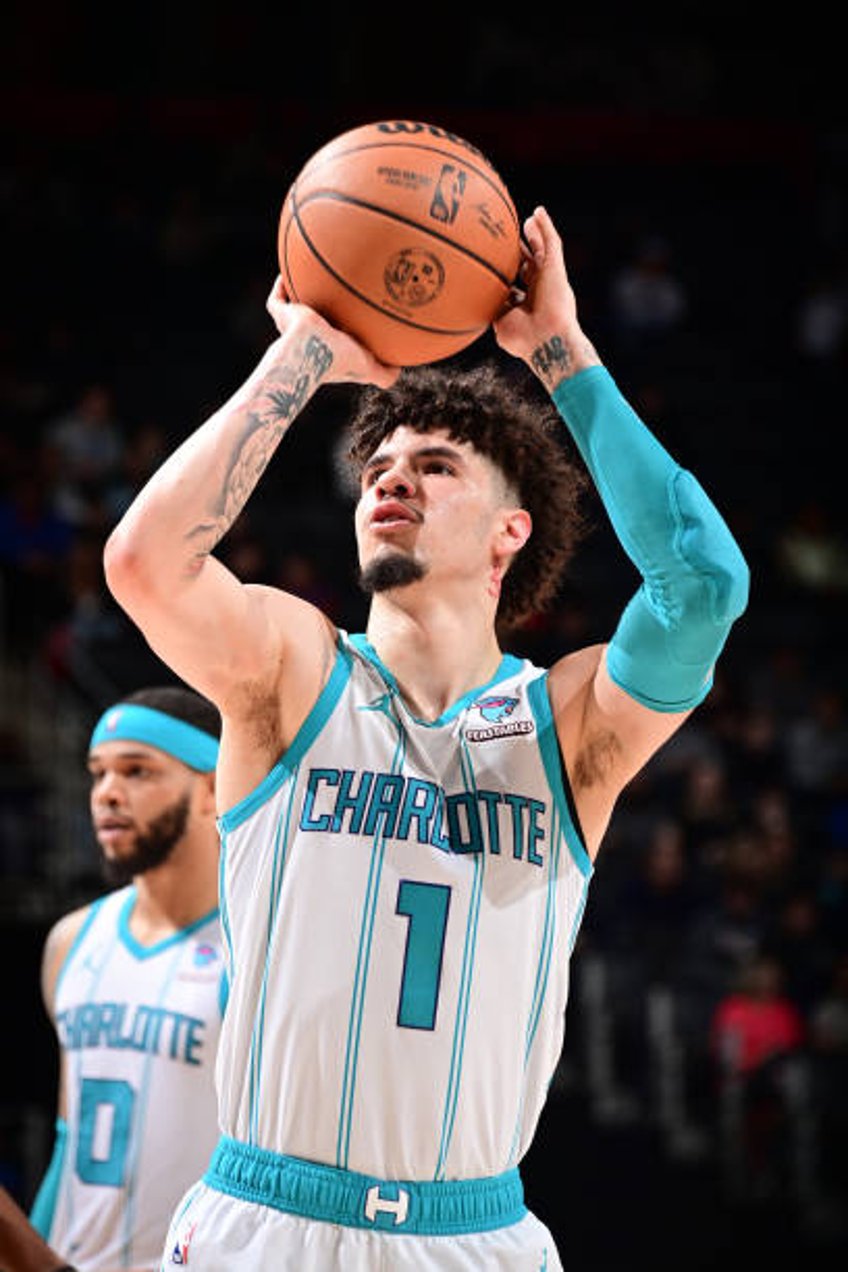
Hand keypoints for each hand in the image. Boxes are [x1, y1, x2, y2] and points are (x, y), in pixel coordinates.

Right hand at [265, 276, 398, 388]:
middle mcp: (308, 337)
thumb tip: (400, 370)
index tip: (350, 314)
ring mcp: (292, 326)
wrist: (312, 349)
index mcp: (327, 348)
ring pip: (293, 306)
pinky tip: (291, 269)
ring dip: (299, 293)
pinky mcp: (281, 315)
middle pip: (314, 319)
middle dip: (321, 308)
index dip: (341, 328)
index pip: (333, 337)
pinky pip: (277, 298)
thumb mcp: (368, 368)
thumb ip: (385, 373)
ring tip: (310, 275)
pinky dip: (281, 285)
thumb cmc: (340, 360)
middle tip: (332, 292)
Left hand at [493, 207, 598, 384]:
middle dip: (522, 251)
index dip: (508, 275)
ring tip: (530, 218)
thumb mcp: (499, 323)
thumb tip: (474, 296)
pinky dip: (545, 226)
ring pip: (542, 250)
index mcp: (526, 305)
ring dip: (536, 234)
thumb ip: (491, 308)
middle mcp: (538, 290)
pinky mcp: (556, 267)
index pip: (516, 285)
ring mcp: (548, 278)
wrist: (546, 339)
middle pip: (530, 264)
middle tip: (511, 237)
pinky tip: (539, 211)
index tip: (495, 265)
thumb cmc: (523, 339)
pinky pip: (551, 242)